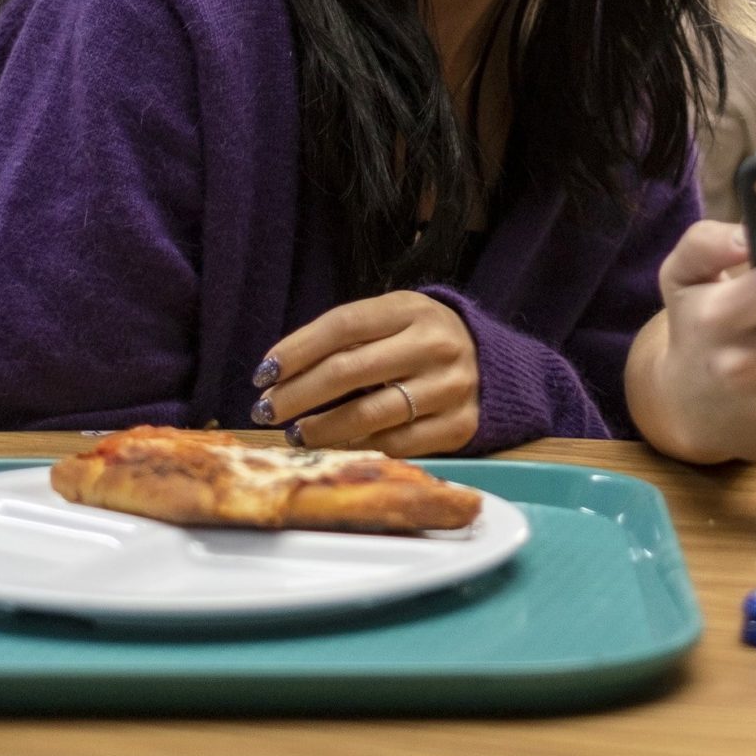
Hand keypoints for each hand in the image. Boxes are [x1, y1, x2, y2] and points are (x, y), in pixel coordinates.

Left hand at [254, 290, 478, 455]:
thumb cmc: (420, 341)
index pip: (342, 326)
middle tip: (266, 409)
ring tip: (297, 433)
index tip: (263, 373)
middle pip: (348, 371)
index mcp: (411, 308)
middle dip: (297, 394)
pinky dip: (362, 446)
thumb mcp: (393, 320)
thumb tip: (280, 374)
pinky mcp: (460, 425)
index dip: (296, 350)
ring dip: (321, 429)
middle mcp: (434, 344)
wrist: (492, 364)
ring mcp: (450, 386)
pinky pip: (397, 443)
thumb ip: (347, 339)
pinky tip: (341, 445)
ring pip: (369, 414)